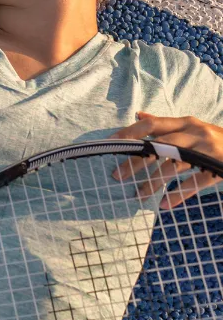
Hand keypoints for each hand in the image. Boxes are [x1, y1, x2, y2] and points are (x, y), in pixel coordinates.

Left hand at [108, 112, 222, 208]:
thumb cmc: (214, 138)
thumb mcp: (192, 127)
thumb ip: (166, 124)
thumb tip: (138, 115)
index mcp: (185, 123)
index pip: (152, 125)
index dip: (129, 133)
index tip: (109, 145)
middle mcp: (195, 133)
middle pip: (159, 146)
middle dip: (136, 161)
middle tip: (117, 175)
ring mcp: (208, 150)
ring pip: (175, 166)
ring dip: (154, 182)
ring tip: (139, 195)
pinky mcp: (219, 167)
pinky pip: (196, 182)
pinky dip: (180, 194)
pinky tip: (165, 204)